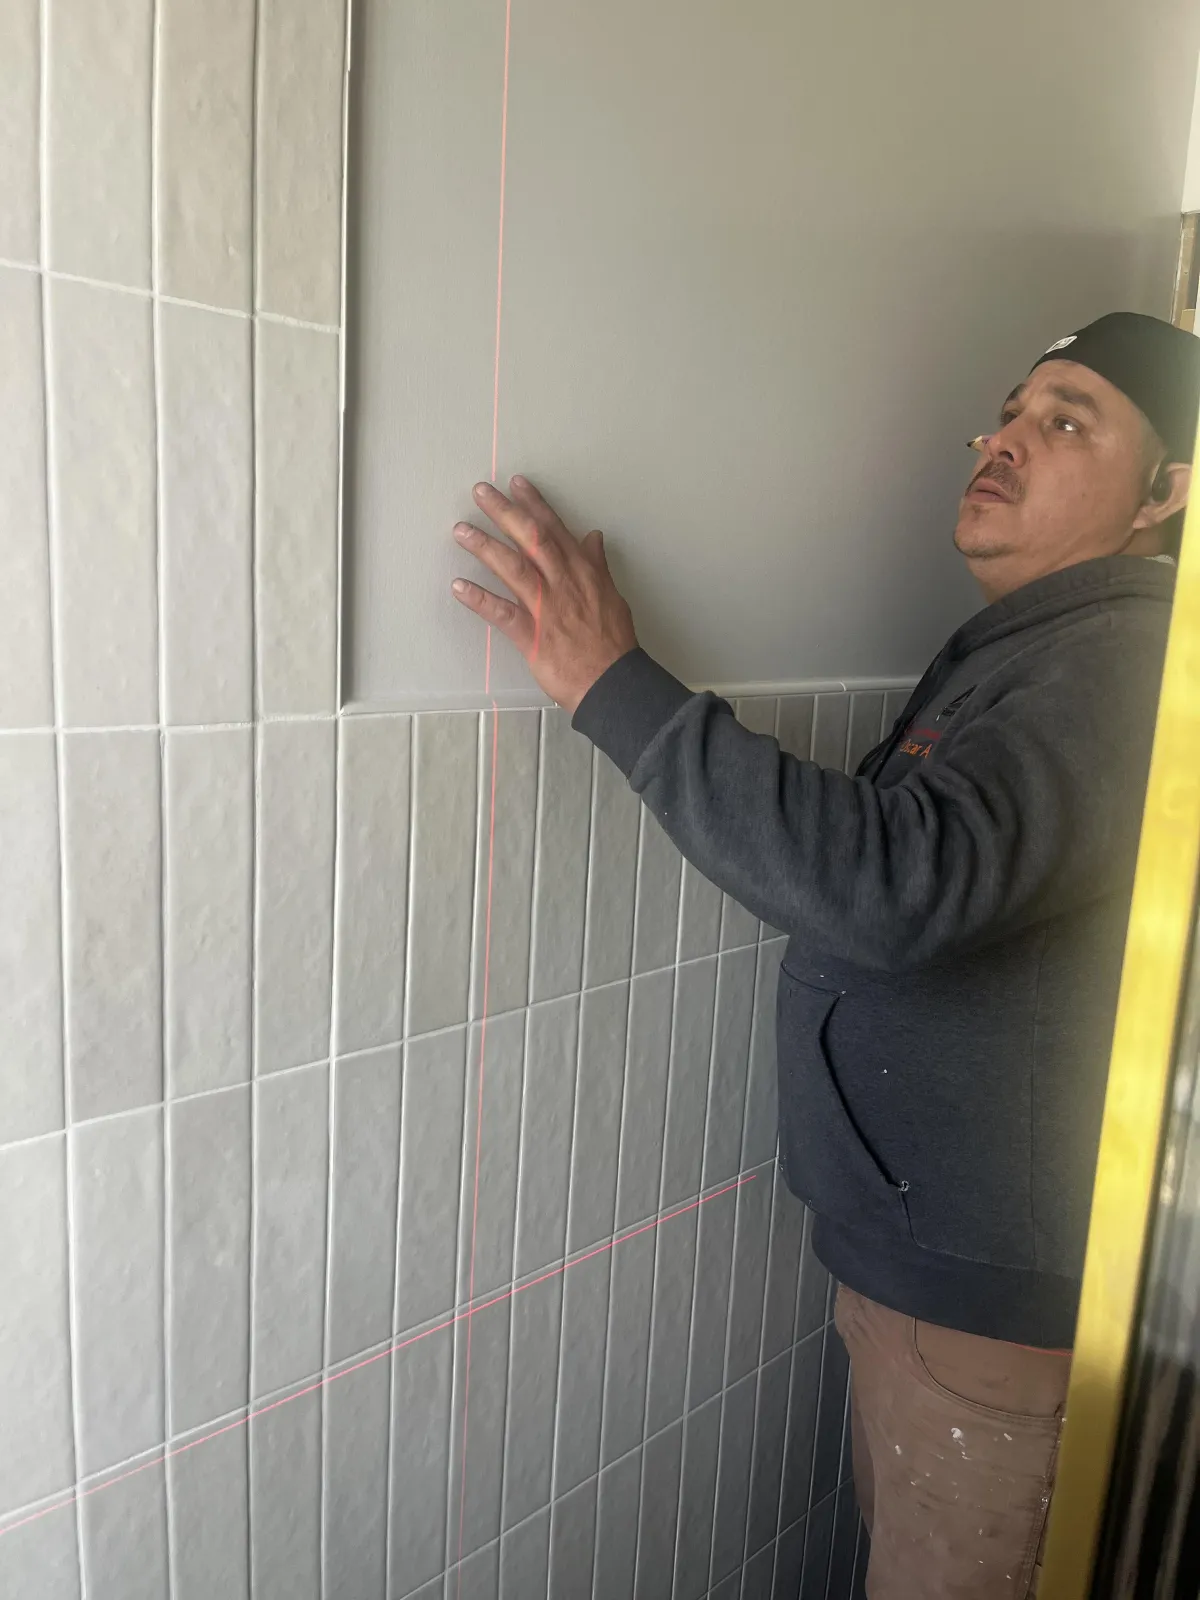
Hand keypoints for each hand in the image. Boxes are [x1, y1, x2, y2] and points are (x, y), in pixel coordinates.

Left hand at [451, 475, 637, 712]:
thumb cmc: (613, 643)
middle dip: (504, 513)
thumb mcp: (612, 595)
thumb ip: (597, 565)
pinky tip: (458, 587)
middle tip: (480, 492)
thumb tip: (593, 537)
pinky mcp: (532, 636)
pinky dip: (479, 600)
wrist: (613, 681)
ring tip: (461, 530)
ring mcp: (546, 608)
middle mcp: (563, 583)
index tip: (516, 484)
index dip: (534, 504)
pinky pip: (502, 613)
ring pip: (513, 568)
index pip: (555, 529)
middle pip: (531, 539)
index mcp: (583, 572)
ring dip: (485, 547)